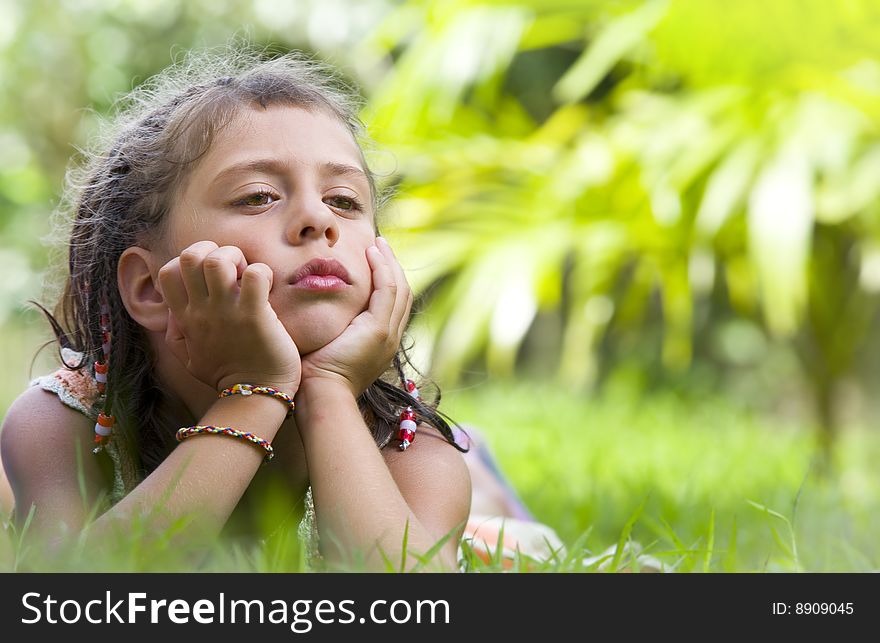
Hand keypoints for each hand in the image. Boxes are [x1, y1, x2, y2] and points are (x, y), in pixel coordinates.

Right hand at [157, 241, 300, 397]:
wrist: (255, 395)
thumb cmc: (226, 374)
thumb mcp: (188, 357)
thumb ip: (176, 333)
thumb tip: (173, 312)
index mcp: (185, 318)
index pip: (167, 272)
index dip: (187, 261)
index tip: (208, 274)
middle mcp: (202, 311)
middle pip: (190, 256)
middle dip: (213, 250)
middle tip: (232, 268)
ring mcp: (227, 312)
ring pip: (218, 260)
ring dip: (236, 257)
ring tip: (247, 275)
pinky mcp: (255, 315)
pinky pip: (255, 275)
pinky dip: (262, 272)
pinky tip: (267, 286)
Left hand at [299, 237, 412, 396]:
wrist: (321, 396)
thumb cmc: (315, 378)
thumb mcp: (329, 349)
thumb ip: (333, 331)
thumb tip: (319, 315)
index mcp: (381, 344)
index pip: (394, 306)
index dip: (388, 281)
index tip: (376, 261)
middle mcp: (391, 338)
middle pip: (403, 294)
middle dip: (393, 267)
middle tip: (382, 246)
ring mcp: (388, 334)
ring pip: (399, 288)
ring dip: (389, 262)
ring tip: (378, 244)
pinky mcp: (378, 329)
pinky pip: (387, 289)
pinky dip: (382, 268)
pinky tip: (371, 253)